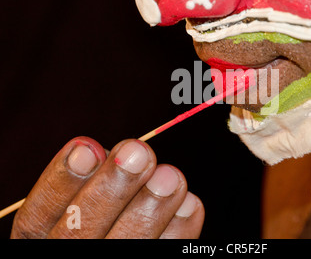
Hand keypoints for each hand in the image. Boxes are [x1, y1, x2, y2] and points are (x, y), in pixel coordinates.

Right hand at [10, 137, 204, 238]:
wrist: (118, 238)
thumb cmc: (98, 215)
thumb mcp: (79, 199)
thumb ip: (90, 179)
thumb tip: (104, 151)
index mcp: (40, 240)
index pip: (37, 217)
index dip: (60, 182)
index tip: (87, 147)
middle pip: (79, 234)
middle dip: (112, 189)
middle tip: (138, 152)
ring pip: (125, 248)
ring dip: (149, 210)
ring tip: (170, 176)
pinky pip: (161, 256)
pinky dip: (178, 232)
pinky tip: (188, 203)